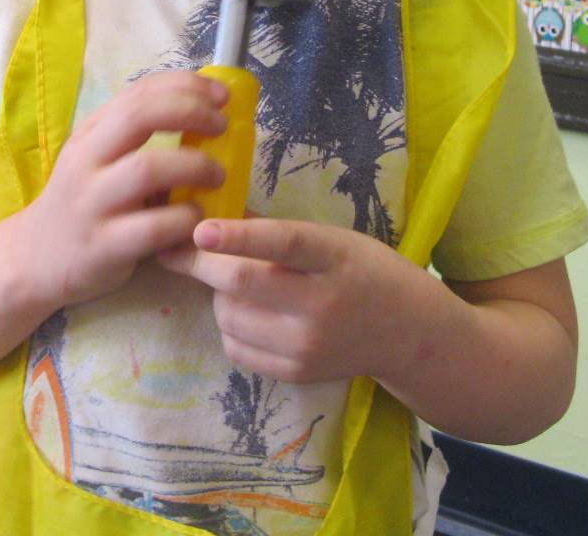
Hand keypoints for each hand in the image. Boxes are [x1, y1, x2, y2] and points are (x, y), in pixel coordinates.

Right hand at [13, 71, 227, 311]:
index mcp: (91, 133)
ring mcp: (92, 203)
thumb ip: (136, 134)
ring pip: (147, 169)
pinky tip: (197, 218)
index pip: (139, 92)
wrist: (36, 258)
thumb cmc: (84, 201)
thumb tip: (202, 107)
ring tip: (217, 175)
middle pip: (139, 117)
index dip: (186, 86)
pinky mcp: (103, 246)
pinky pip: (153, 227)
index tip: (221, 94)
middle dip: (190, 112)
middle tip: (222, 127)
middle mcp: (87, 161)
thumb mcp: (98, 158)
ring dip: (194, 166)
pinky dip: (185, 218)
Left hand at [157, 218, 432, 383]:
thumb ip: (279, 232)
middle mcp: (322, 304)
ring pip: (230, 316)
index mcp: (334, 257)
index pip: (282, 244)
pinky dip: (229, 326)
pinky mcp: (296, 373)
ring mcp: (308, 345)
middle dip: (201, 263)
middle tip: (180, 248)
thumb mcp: (333, 238)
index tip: (200, 230)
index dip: (239, 236)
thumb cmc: (363, 271)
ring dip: (217, 294)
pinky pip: (236, 348)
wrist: (407, 333)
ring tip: (235, 283)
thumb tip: (215, 214)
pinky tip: (248, 312)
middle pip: (242, 283)